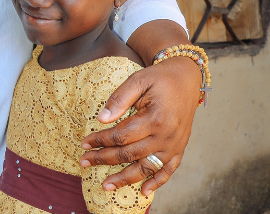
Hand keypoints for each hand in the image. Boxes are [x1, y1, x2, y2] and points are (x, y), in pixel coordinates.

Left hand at [80, 56, 199, 194]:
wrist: (186, 78)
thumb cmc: (159, 78)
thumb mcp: (137, 80)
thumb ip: (119, 99)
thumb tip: (101, 119)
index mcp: (155, 118)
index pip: (121, 136)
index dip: (100, 141)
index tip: (84, 143)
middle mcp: (166, 136)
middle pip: (130, 154)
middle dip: (104, 159)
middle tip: (83, 162)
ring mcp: (174, 145)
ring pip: (147, 167)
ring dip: (126, 178)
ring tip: (106, 186)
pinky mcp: (179, 148)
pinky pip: (169, 170)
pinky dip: (157, 182)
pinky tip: (144, 191)